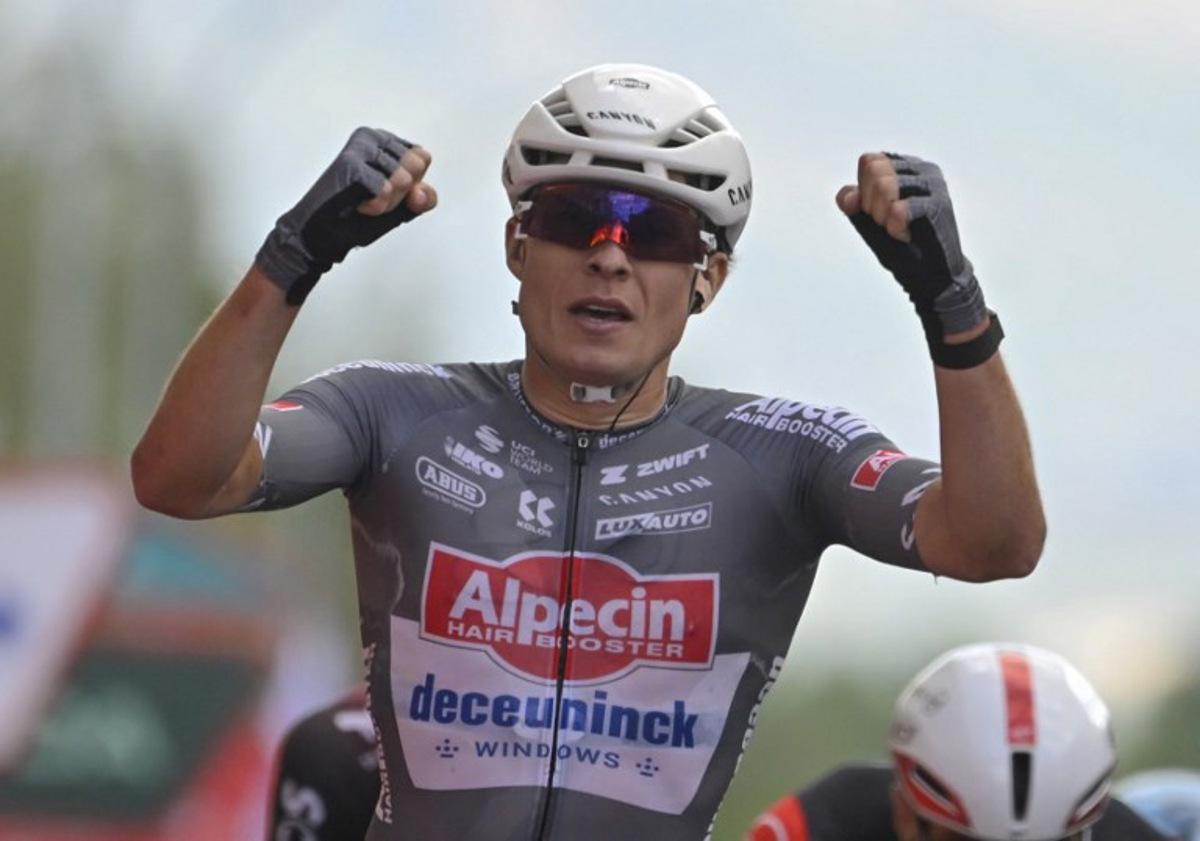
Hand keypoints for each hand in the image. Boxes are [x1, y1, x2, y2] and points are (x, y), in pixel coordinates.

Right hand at [256, 127, 437, 304]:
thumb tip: (421, 193)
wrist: (322, 236)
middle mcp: (371, 136)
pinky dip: (375, 207)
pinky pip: (385, 190)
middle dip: (399, 195)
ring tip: (361, 202)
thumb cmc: (357, 217)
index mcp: (385, 141)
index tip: (385, 191)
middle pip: (415, 168)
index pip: (423, 158)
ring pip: (402, 180)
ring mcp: (359, 147)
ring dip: (386, 203)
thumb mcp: (402, 207)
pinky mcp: (350, 163)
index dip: (411, 185)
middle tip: (371, 198)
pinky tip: (356, 204)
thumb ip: (423, 198)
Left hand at [836, 153, 987, 347]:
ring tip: (899, 230)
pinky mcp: (939, 203)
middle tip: (889, 223)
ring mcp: (933, 183)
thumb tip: (849, 196)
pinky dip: (894, 228)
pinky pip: (898, 209)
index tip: (877, 212)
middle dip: (872, 204)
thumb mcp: (867, 221)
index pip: (868, 162)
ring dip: (882, 217)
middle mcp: (921, 168)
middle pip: (874, 171)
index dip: (864, 191)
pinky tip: (906, 236)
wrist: (929, 274)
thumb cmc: (900, 245)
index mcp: (904, 167)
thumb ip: (853, 203)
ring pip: (884, 185)